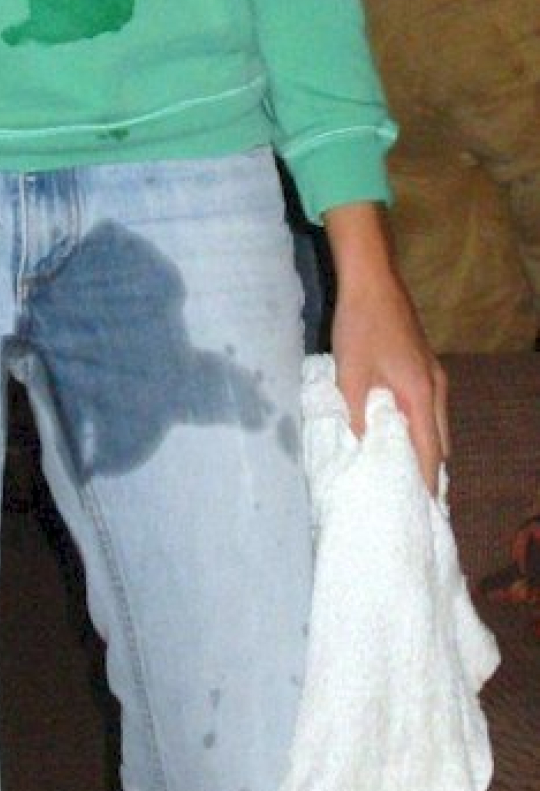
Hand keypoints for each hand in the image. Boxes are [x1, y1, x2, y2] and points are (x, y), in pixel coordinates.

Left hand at [324, 204, 447, 494]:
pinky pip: (431, 408)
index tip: (424, 509)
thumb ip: (356, 413)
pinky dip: (423, 427)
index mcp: (420, 394)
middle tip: (414, 498)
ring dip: (427, 447)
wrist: (373, 280)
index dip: (428, 482)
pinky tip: (402, 433)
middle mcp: (436, 388)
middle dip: (431, 470)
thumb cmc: (360, 325)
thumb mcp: (350, 373)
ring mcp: (434, 375)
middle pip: (440, 441)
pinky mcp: (426, 365)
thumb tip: (361, 447)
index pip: (431, 451)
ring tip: (408, 473)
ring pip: (438, 423)